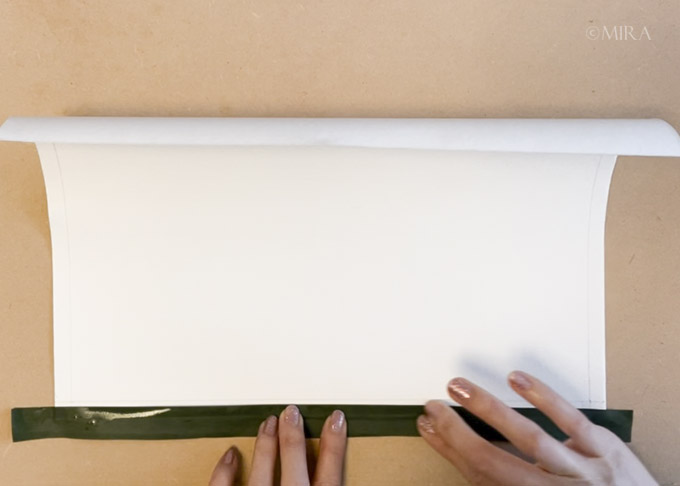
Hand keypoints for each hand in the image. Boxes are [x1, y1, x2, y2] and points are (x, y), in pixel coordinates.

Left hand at [209, 405, 347, 485]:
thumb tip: (331, 480)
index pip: (331, 470)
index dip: (334, 441)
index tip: (336, 419)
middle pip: (295, 459)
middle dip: (294, 432)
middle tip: (292, 411)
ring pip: (262, 467)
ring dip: (266, 442)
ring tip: (269, 422)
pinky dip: (226, 470)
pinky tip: (230, 454)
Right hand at [418, 371, 656, 485]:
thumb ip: (513, 479)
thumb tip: (470, 454)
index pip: (479, 476)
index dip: (448, 449)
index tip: (428, 425)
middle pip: (493, 463)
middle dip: (457, 433)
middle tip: (434, 407)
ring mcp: (581, 471)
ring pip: (528, 439)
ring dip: (488, 411)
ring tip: (459, 388)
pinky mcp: (605, 450)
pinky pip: (571, 421)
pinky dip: (543, 398)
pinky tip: (516, 378)